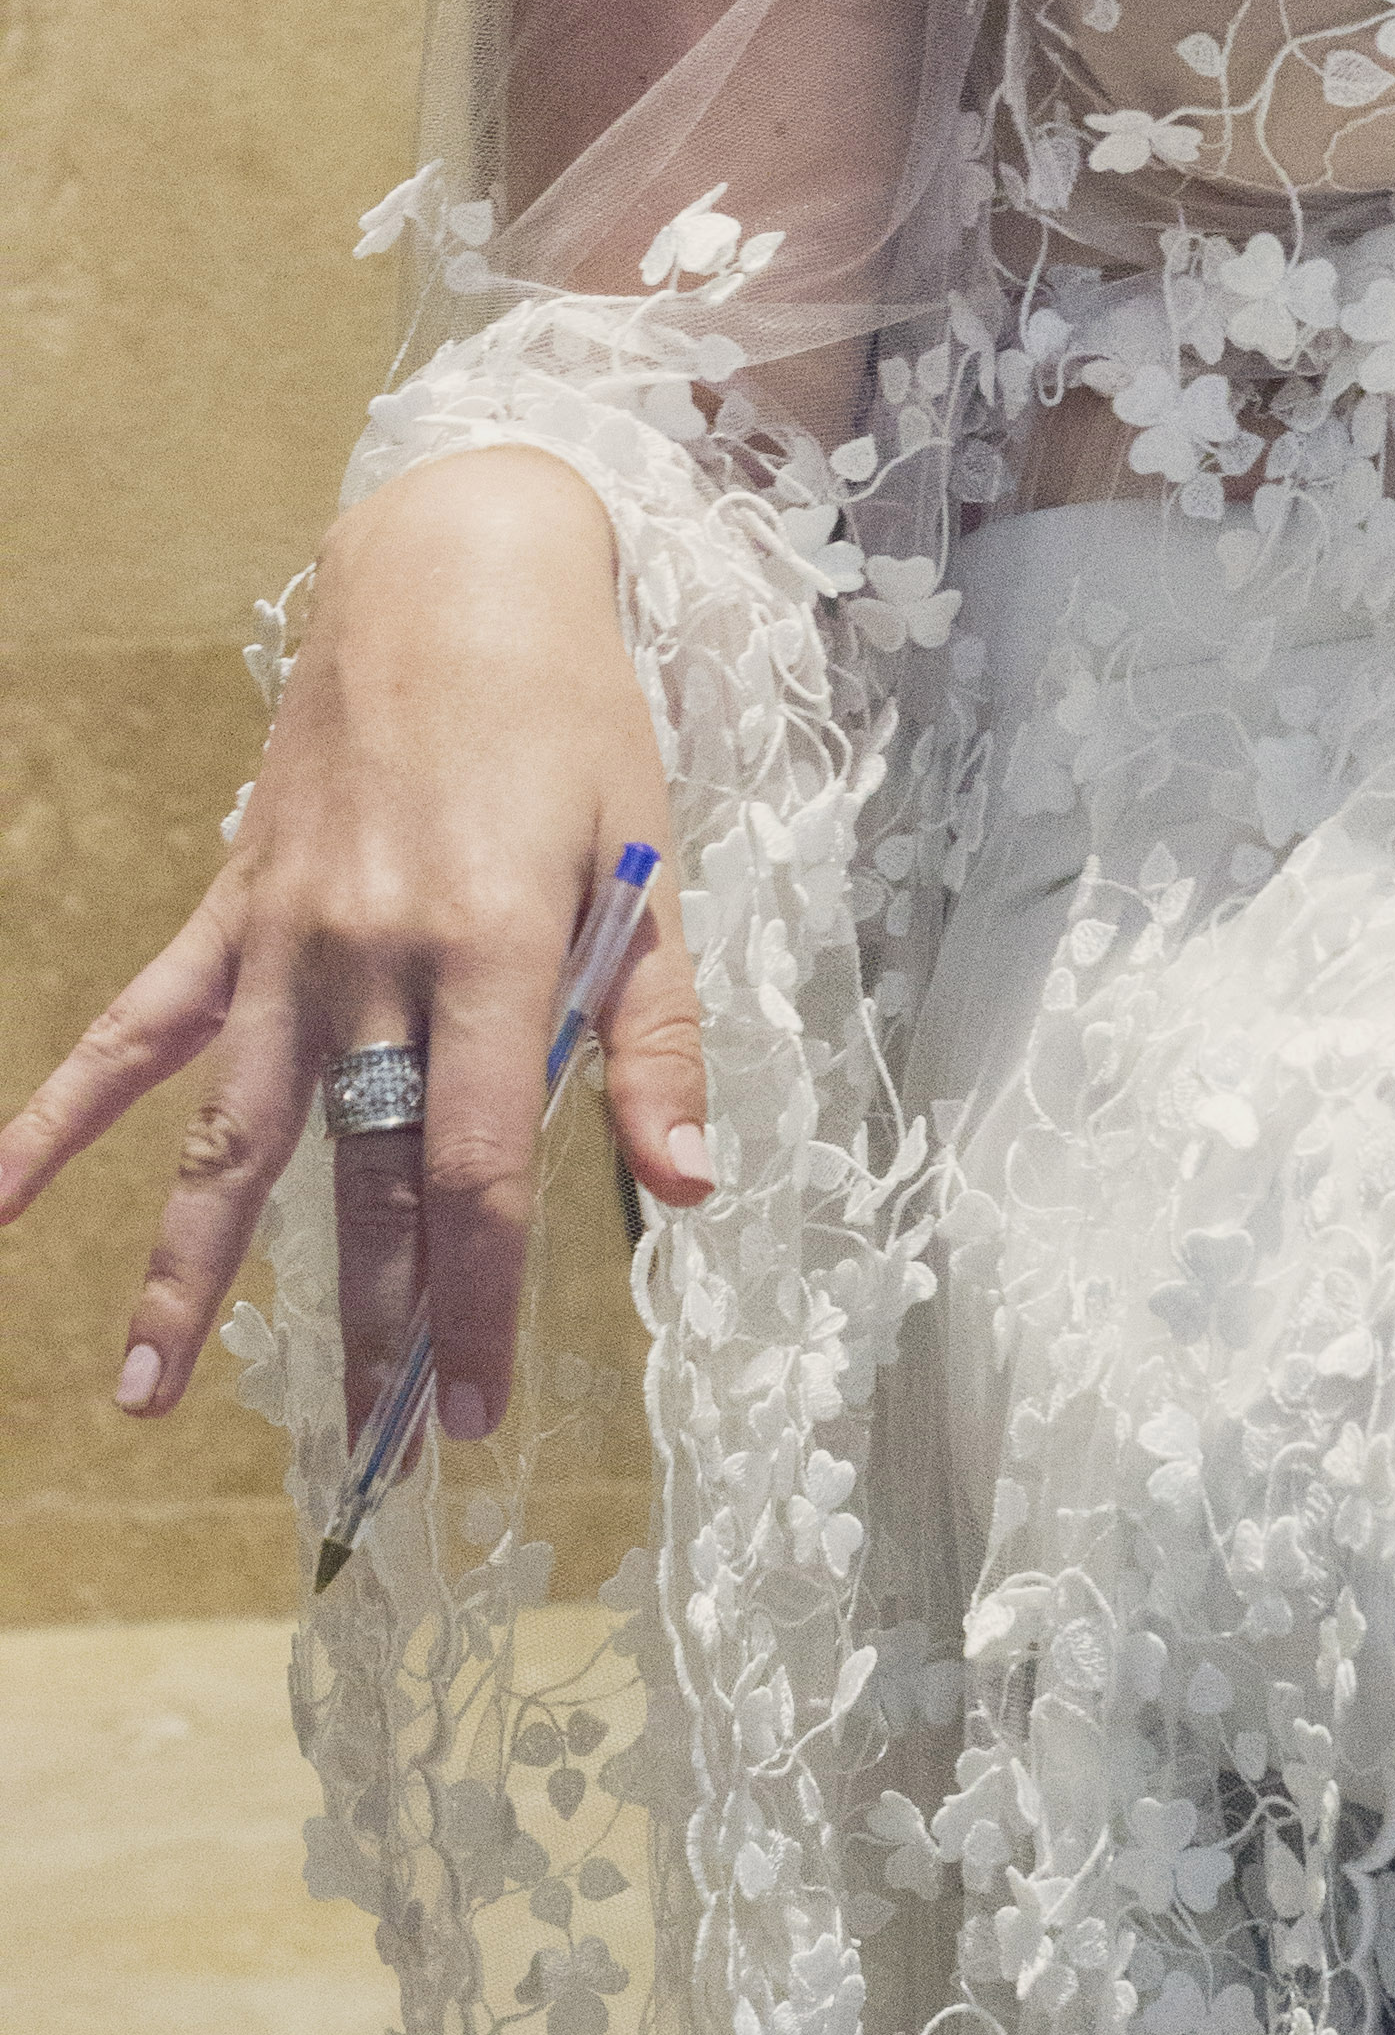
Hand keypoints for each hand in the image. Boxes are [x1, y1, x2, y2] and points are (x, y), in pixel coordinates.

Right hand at [0, 450, 705, 1453]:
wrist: (455, 578)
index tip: (477, 1407)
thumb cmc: (575, 722)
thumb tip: (692, 1189)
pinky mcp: (233, 910)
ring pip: (234, 1138)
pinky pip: (135, 1029)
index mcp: (488, 952)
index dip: (480, 1302)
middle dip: (376, 1322)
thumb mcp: (646, 870)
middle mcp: (371, 960)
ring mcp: (285, 939)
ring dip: (190, 1274)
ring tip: (149, 1399)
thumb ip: (651, 1037)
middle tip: (377, 1456)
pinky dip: (58, 1114)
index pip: (480, 1172)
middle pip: (366, 1179)